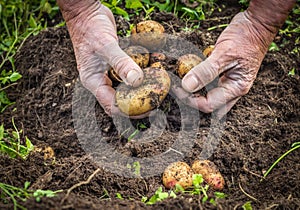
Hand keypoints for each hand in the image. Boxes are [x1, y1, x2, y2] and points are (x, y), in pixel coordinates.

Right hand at [57, 0, 144, 116]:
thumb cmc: (90, 28)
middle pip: (119, 101)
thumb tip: (137, 81)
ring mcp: (107, 73)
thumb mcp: (106, 45)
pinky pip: (128, 76)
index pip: (112, 105)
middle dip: (137, 105)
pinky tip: (151, 76)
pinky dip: (139, 78)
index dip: (130, 110)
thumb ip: (121, 63)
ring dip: (139, 92)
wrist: (87, 13)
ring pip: (125, 90)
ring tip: (155, 92)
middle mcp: (100, 81)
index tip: (148, 108)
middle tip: (155, 102)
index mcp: (93, 82)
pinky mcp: (115, 66)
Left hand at [173, 0, 293, 118]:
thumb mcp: (224, 53)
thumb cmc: (246, 37)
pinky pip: (209, 84)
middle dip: (192, 101)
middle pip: (210, 106)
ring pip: (209, 96)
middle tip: (178, 89)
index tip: (177, 88)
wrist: (257, 24)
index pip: (209, 104)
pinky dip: (198, 81)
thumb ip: (205, 71)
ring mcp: (229, 82)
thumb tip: (187, 86)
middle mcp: (233, 88)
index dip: (190, 99)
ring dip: (194, 92)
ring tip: (181, 83)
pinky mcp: (224, 74)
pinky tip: (190, 74)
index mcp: (236, 88)